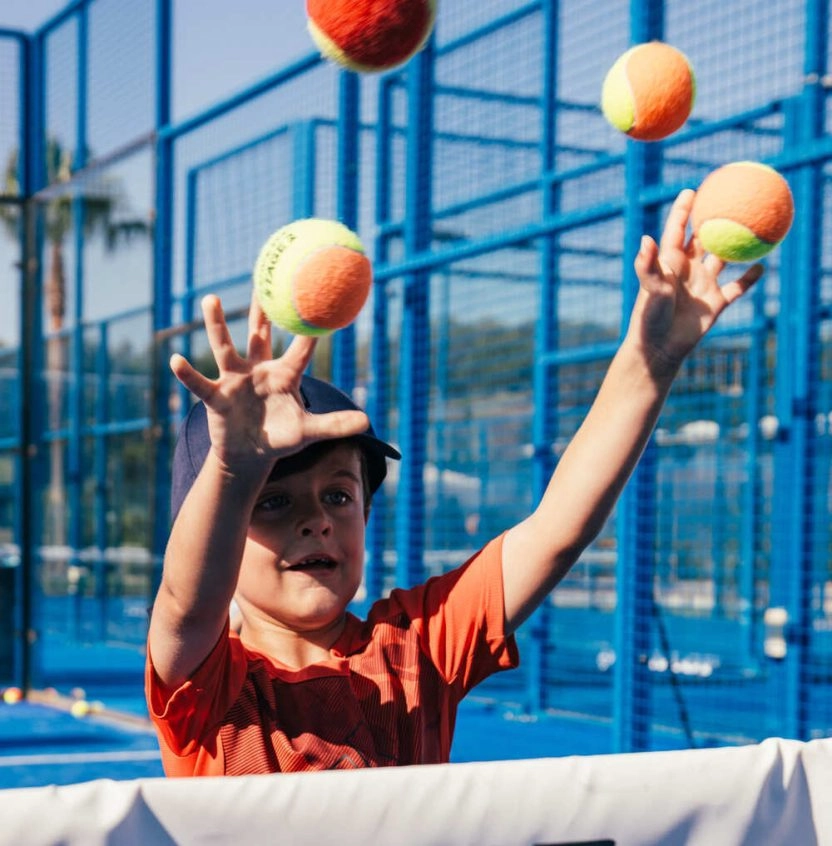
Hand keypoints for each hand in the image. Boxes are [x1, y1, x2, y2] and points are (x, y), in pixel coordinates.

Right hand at [169, 293, 369, 475]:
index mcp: (285, 375)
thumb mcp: (308, 432)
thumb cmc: (281, 438)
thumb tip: (367, 421)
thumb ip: (334, 425)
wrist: (250, 455)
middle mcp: (258, 370)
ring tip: (210, 299)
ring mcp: (235, 380)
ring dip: (218, 325)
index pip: (301, 348)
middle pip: (259, 334)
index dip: (311, 328)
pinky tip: (176, 360)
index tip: (319, 300)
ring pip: (226, 347)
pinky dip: (188, 374)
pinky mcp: (216, 397)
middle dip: (261, 309)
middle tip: (262, 278)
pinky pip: (200, 383)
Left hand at [630, 188, 763, 371]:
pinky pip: (737, 288)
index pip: (678, 231)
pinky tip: (762, 266)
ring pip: (723, 259)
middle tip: (727, 199)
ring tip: (752, 227)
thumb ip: (647, 264)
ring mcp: (702, 286)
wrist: (659, 348)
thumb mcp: (649, 288)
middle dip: (711, 220)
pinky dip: (749, 278)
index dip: (683, 211)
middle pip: (702, 239)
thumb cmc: (649, 317)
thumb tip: (646, 238)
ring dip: (735, 246)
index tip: (692, 191)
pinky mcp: (715, 304)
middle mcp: (687, 271)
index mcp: (670, 263)